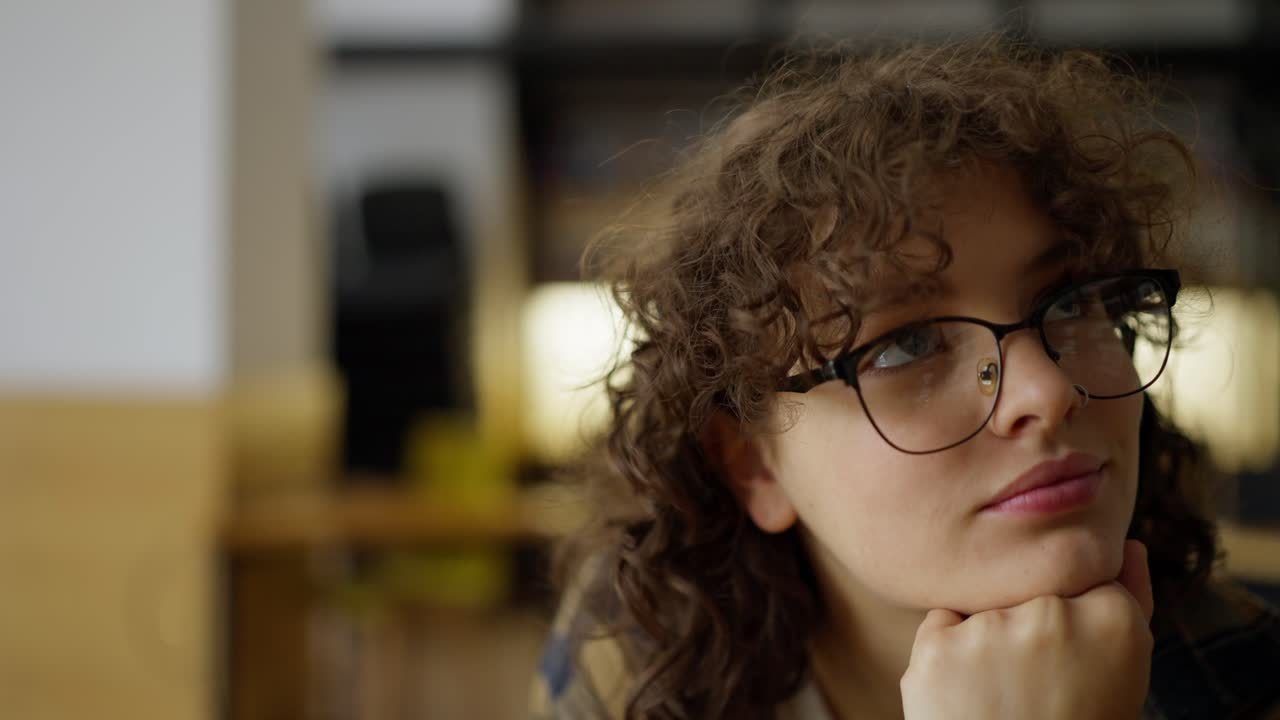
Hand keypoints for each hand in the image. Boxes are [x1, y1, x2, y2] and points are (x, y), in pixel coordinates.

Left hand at [901, 540, 1153, 719]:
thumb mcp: (1124, 670)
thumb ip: (1130, 597)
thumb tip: (1126, 543)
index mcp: (1113, 619)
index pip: (1078, 578)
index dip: (1071, 621)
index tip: (1071, 664)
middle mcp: (1053, 614)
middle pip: (1027, 589)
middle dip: (1027, 627)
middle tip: (1036, 688)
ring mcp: (992, 629)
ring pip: (983, 606)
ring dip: (987, 640)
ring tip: (1003, 697)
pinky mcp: (939, 648)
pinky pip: (942, 624)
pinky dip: (948, 653)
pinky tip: (970, 695)